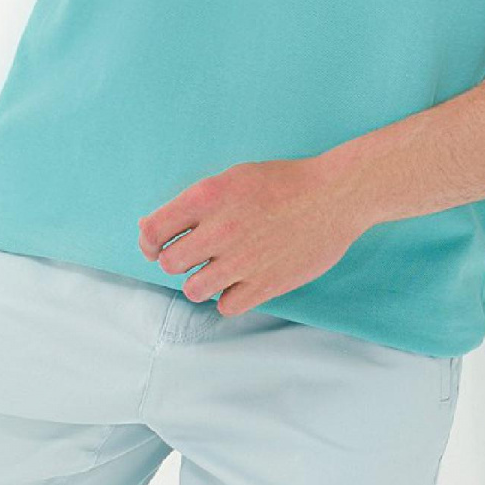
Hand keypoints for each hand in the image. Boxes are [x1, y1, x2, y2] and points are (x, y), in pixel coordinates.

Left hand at [137, 156, 365, 314]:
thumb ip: (194, 204)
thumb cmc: (285, 183)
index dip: (149, 243)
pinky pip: (226, 307)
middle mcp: (219, 230)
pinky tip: (241, 283)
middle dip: (178, 262)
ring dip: (202, 282)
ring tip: (219, 271)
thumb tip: (152, 229)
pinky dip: (229, 298)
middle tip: (197, 256)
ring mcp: (242, 261)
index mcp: (206, 197)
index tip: (156, 248)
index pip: (152, 231)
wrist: (335, 196)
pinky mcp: (265, 284)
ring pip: (194, 290)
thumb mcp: (232, 178)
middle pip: (170, 264)